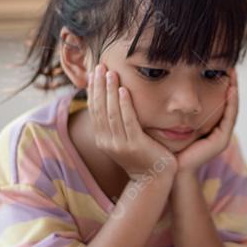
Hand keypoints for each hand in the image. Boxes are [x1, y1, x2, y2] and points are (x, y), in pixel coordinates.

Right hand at [89, 63, 174, 179]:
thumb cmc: (142, 156)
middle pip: (99, 109)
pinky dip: (124, 105)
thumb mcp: (124, 139)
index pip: (94, 110)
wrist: (153, 179)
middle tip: (100, 66)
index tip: (94, 72)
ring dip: (109, 91)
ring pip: (111, 113)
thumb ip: (117, 123)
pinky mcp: (135, 145)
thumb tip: (114, 100)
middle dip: (98, 86)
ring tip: (110, 73)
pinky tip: (123, 90)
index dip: (93, 90)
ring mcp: (120, 144)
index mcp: (102, 139)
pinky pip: (127, 121)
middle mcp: (107, 142)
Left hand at [176, 70, 238, 174]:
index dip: (220, 83)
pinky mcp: (221, 140)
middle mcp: (218, 129)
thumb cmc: (167, 145)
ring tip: (233, 73)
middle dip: (230, 83)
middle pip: (228, 102)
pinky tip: (231, 89)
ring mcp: (222, 135)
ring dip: (234, 90)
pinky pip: (229, 117)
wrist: (171, 168)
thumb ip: (173, 107)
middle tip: (231, 65)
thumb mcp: (171, 120)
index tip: (219, 65)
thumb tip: (166, 86)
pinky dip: (231, 103)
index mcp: (209, 125)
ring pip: (231, 107)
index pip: (219, 100)